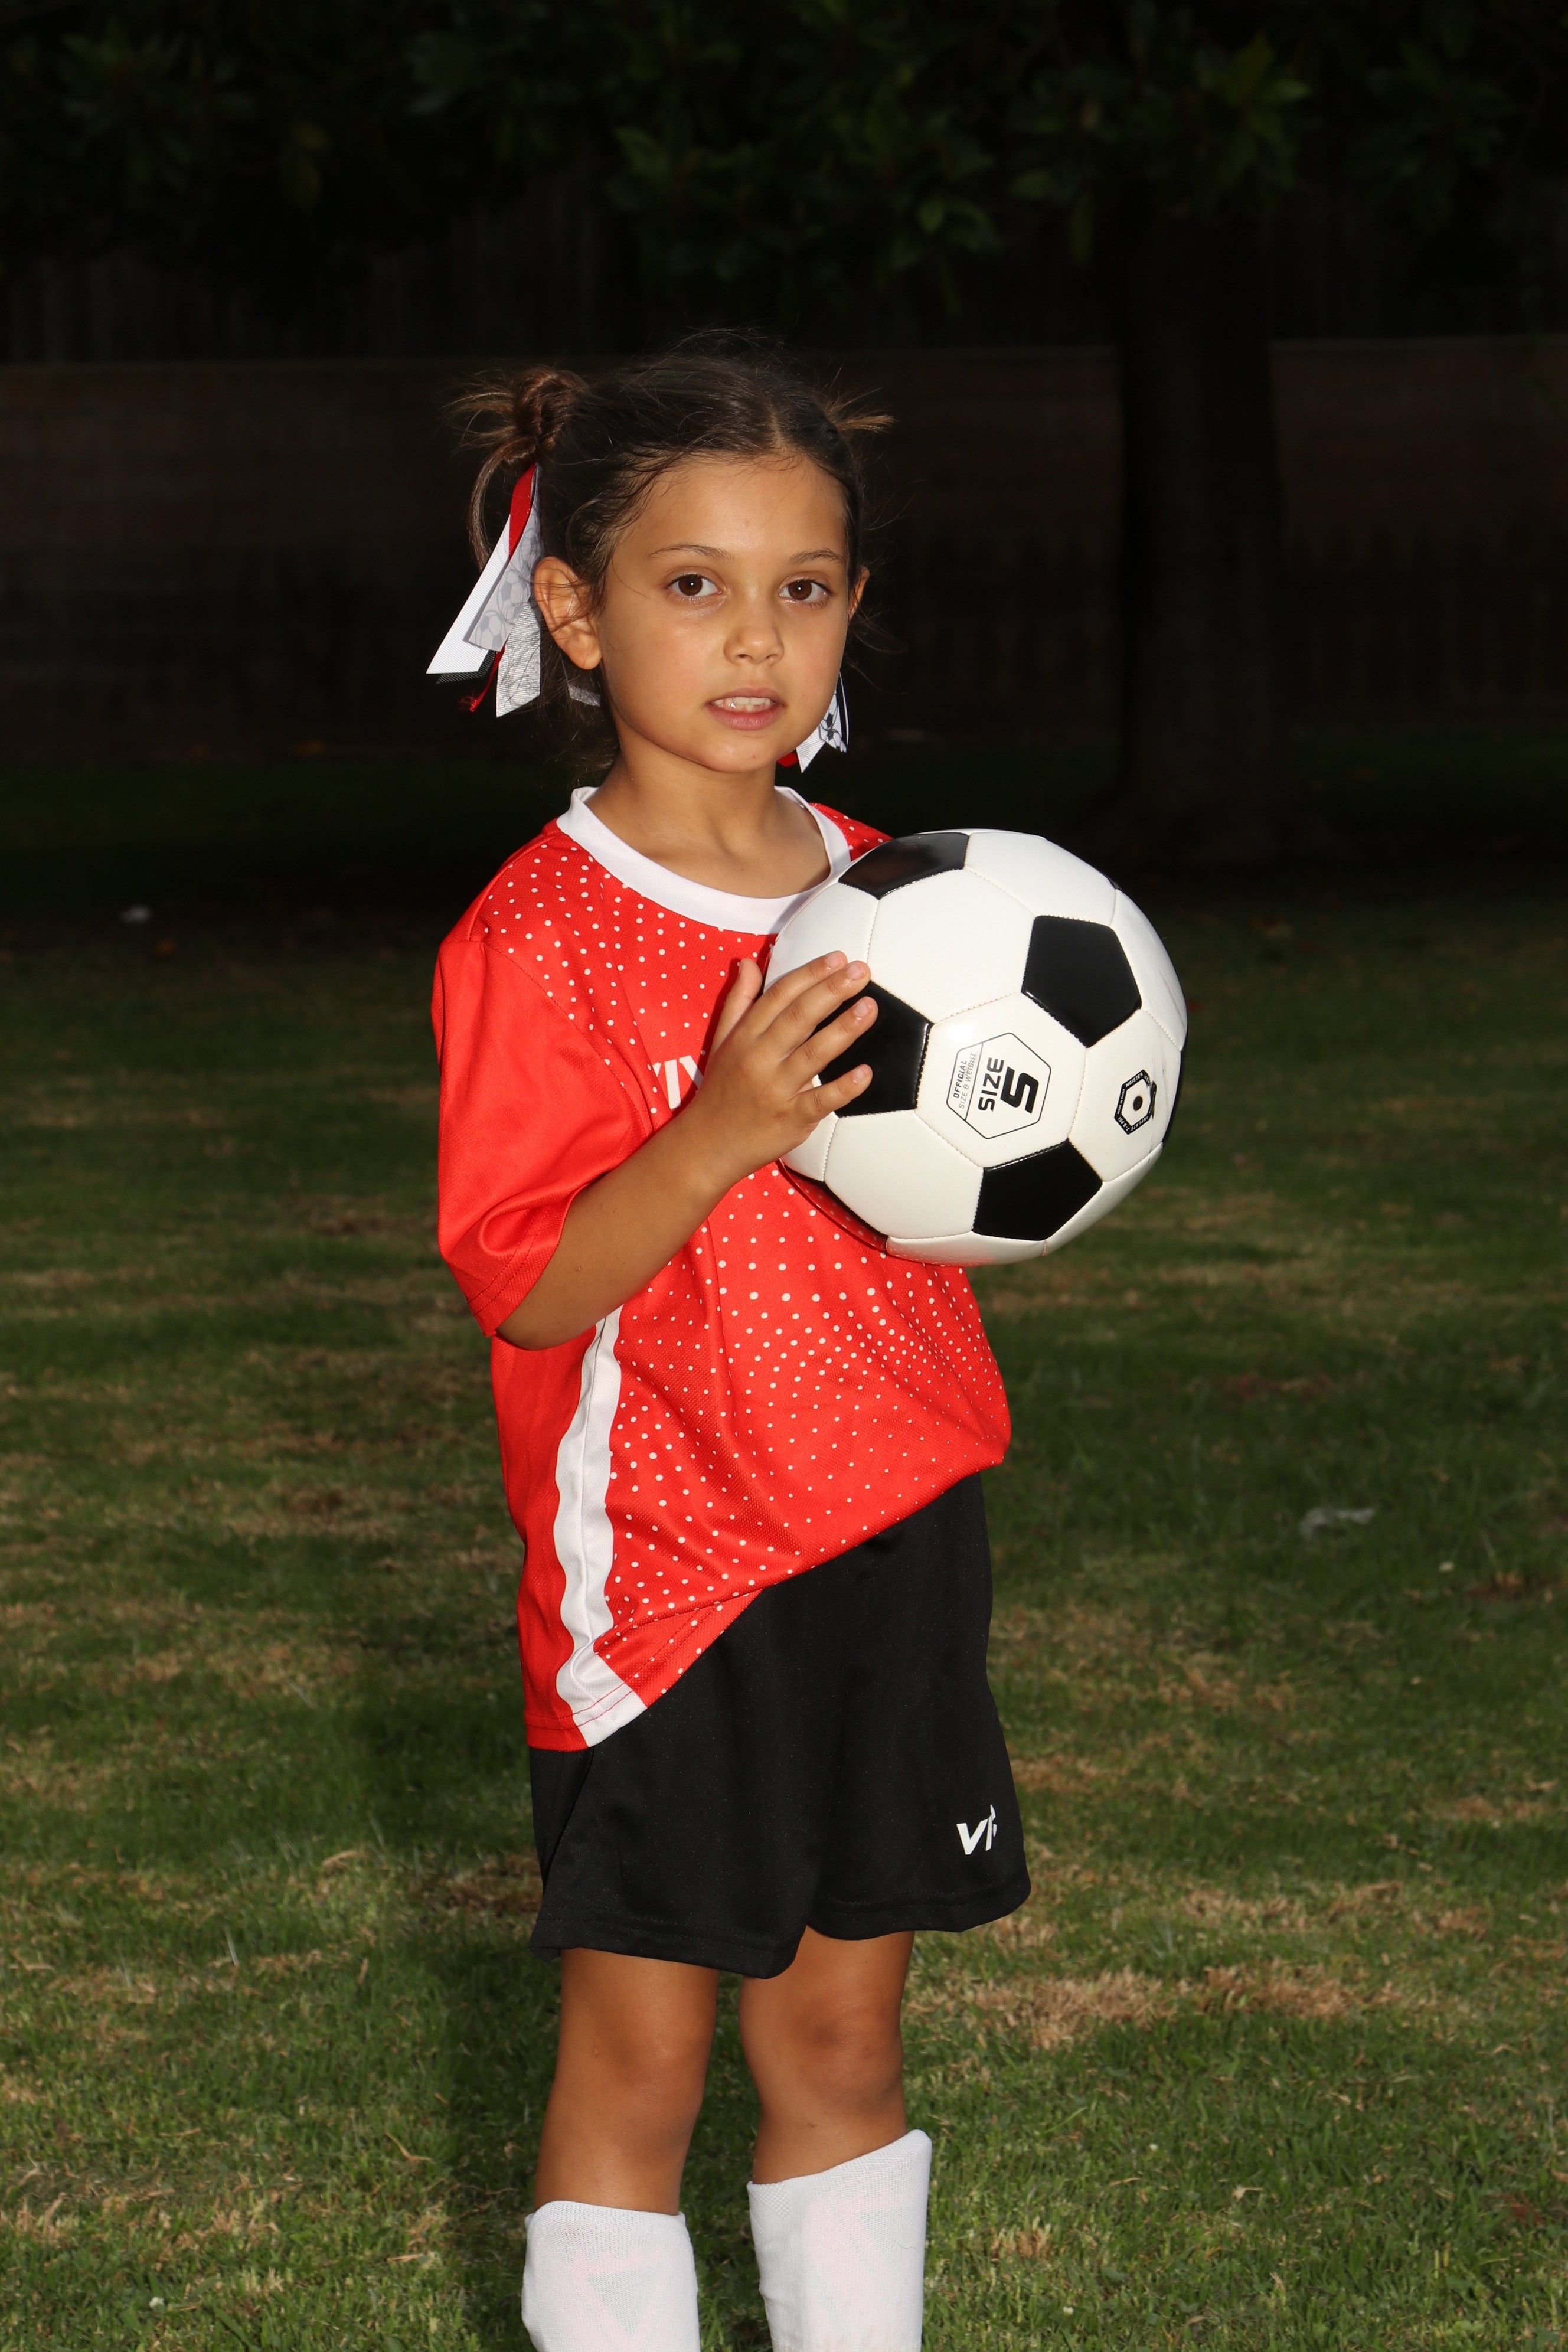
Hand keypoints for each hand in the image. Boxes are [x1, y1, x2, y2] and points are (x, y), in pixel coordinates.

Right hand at [682, 951, 875, 1187]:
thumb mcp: (722, 1040)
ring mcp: (776, 1090)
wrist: (707, 1145)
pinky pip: (821, 1100)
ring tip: (870, 1007)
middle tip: (861, 972)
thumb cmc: (721, 1090)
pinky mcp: (791, 1119)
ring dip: (844, 1029)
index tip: (837, 958)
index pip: (779, 996)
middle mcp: (760, 1059)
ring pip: (814, 1054)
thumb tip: (749, 963)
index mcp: (745, 1037)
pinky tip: (866, 1072)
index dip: (810, 974)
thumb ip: (739, 1001)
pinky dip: (844, 1087)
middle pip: (799, 1017)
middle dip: (832, 991)